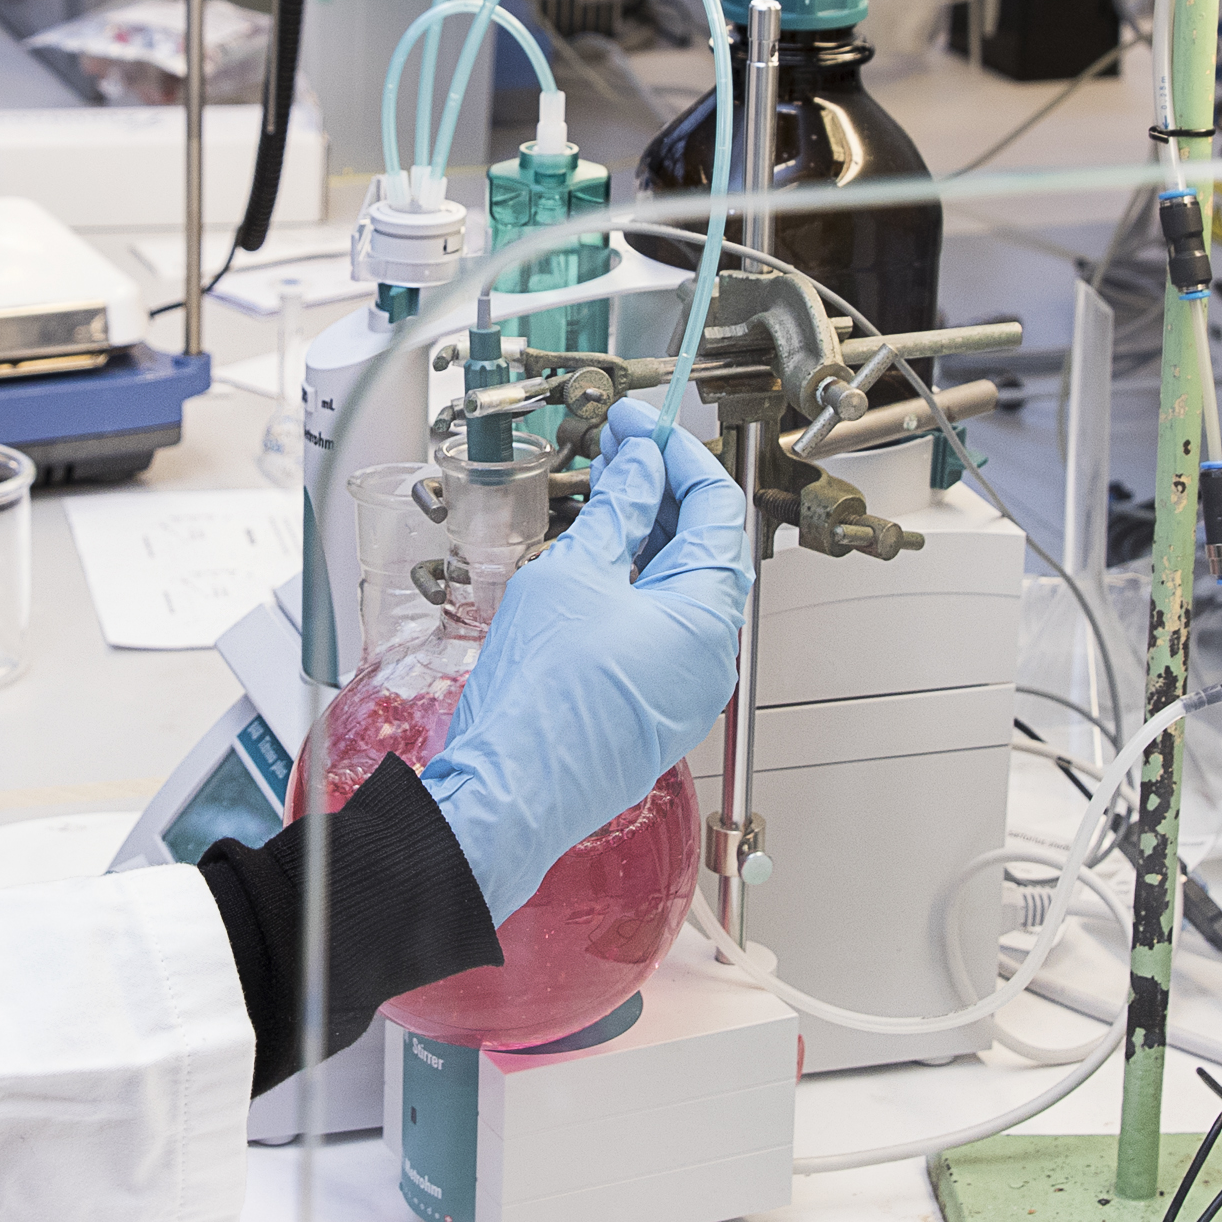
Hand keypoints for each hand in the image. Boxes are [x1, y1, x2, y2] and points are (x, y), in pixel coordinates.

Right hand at [418, 400, 748, 921]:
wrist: (504, 796)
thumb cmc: (538, 701)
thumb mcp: (572, 577)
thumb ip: (616, 511)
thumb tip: (638, 465)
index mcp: (706, 619)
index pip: (717, 511)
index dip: (678, 457)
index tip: (639, 425)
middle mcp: (710, 658)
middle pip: (705, 549)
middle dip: (663, 492)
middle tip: (616, 450)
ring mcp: (684, 691)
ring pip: (680, 591)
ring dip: (646, 536)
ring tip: (601, 497)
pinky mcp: (651, 712)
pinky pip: (659, 631)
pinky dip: (635, 584)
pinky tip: (594, 562)